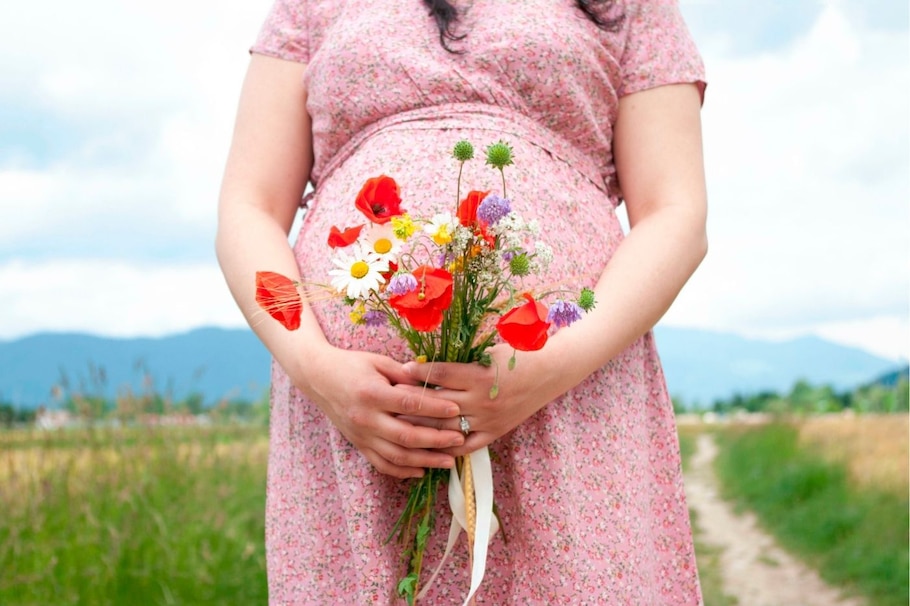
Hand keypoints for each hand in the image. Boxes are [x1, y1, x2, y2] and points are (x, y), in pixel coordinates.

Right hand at [290, 345, 466, 478]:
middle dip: (436, 440)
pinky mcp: (358, 444)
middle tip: (459, 438)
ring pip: (396, 456)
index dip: (434, 408)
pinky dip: (402, 471)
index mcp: (371, 393)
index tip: (456, 409)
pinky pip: (381, 464)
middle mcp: (365, 418)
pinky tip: (422, 470)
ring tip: (449, 460)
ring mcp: (360, 435)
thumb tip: (434, 384)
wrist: (318, 377)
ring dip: (425, 460)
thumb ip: (405, 375)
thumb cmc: (352, 365)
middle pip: (406, 435)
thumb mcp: (379, 362)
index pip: (409, 404)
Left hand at [398, 344, 568, 454]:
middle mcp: (481, 401)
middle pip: (438, 405)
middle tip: (389, 398)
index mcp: (479, 376)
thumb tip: (426, 366)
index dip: (419, 372)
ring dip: (421, 425)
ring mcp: (487, 420)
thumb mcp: (488, 353)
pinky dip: (444, 447)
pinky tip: (425, 445)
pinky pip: (464, 446)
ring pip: (446, 428)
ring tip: (399, 422)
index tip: (400, 369)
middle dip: (411, 401)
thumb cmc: (517, 356)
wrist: (549, 373)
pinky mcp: (494, 433)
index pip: (441, 375)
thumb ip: (460, 361)